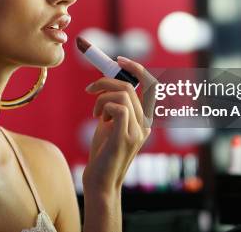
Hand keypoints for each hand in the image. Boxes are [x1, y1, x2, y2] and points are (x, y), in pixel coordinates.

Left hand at [82, 56, 156, 192]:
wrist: (100, 182)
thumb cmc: (102, 153)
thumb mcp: (108, 122)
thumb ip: (113, 104)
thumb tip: (105, 81)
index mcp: (144, 119)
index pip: (150, 85)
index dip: (136, 68)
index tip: (118, 60)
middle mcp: (145, 123)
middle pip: (129, 86)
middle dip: (106, 81)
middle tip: (90, 90)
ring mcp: (138, 131)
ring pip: (123, 94)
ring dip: (102, 98)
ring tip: (95, 113)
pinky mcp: (126, 137)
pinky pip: (118, 107)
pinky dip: (104, 107)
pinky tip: (99, 119)